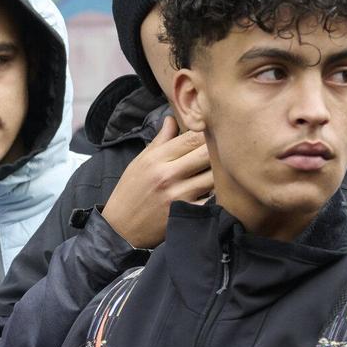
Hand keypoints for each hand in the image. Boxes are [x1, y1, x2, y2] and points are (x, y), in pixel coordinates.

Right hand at [99, 115, 213, 249]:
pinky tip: (220, 190)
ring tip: (225, 169)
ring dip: (221, 171)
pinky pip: (213, 198)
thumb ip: (159, 141)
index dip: (207, 132)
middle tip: (226, 149)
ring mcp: (178, 195)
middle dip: (219, 149)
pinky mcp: (186, 213)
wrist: (121, 228)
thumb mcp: (139, 163)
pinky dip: (219, 193)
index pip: (191, 137)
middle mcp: (167, 175)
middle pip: (206, 153)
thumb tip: (172, 119)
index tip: (213, 133)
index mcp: (155, 160)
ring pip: (214, 175)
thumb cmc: (130, 192)